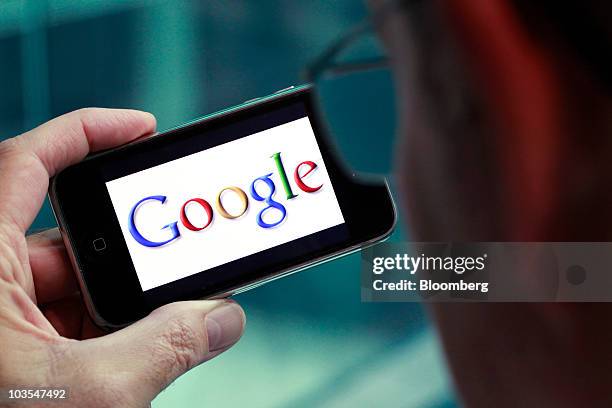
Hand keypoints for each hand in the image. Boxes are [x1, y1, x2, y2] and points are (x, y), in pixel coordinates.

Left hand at [0, 109, 245, 406]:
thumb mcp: (87, 394)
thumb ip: (165, 349)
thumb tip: (223, 320)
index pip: (28, 161)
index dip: (89, 132)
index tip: (142, 128)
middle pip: (66, 237)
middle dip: (126, 254)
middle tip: (175, 260)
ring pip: (66, 288)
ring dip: (116, 307)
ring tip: (161, 323)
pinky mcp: (2, 350)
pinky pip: (56, 323)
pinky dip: (96, 335)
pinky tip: (127, 356)